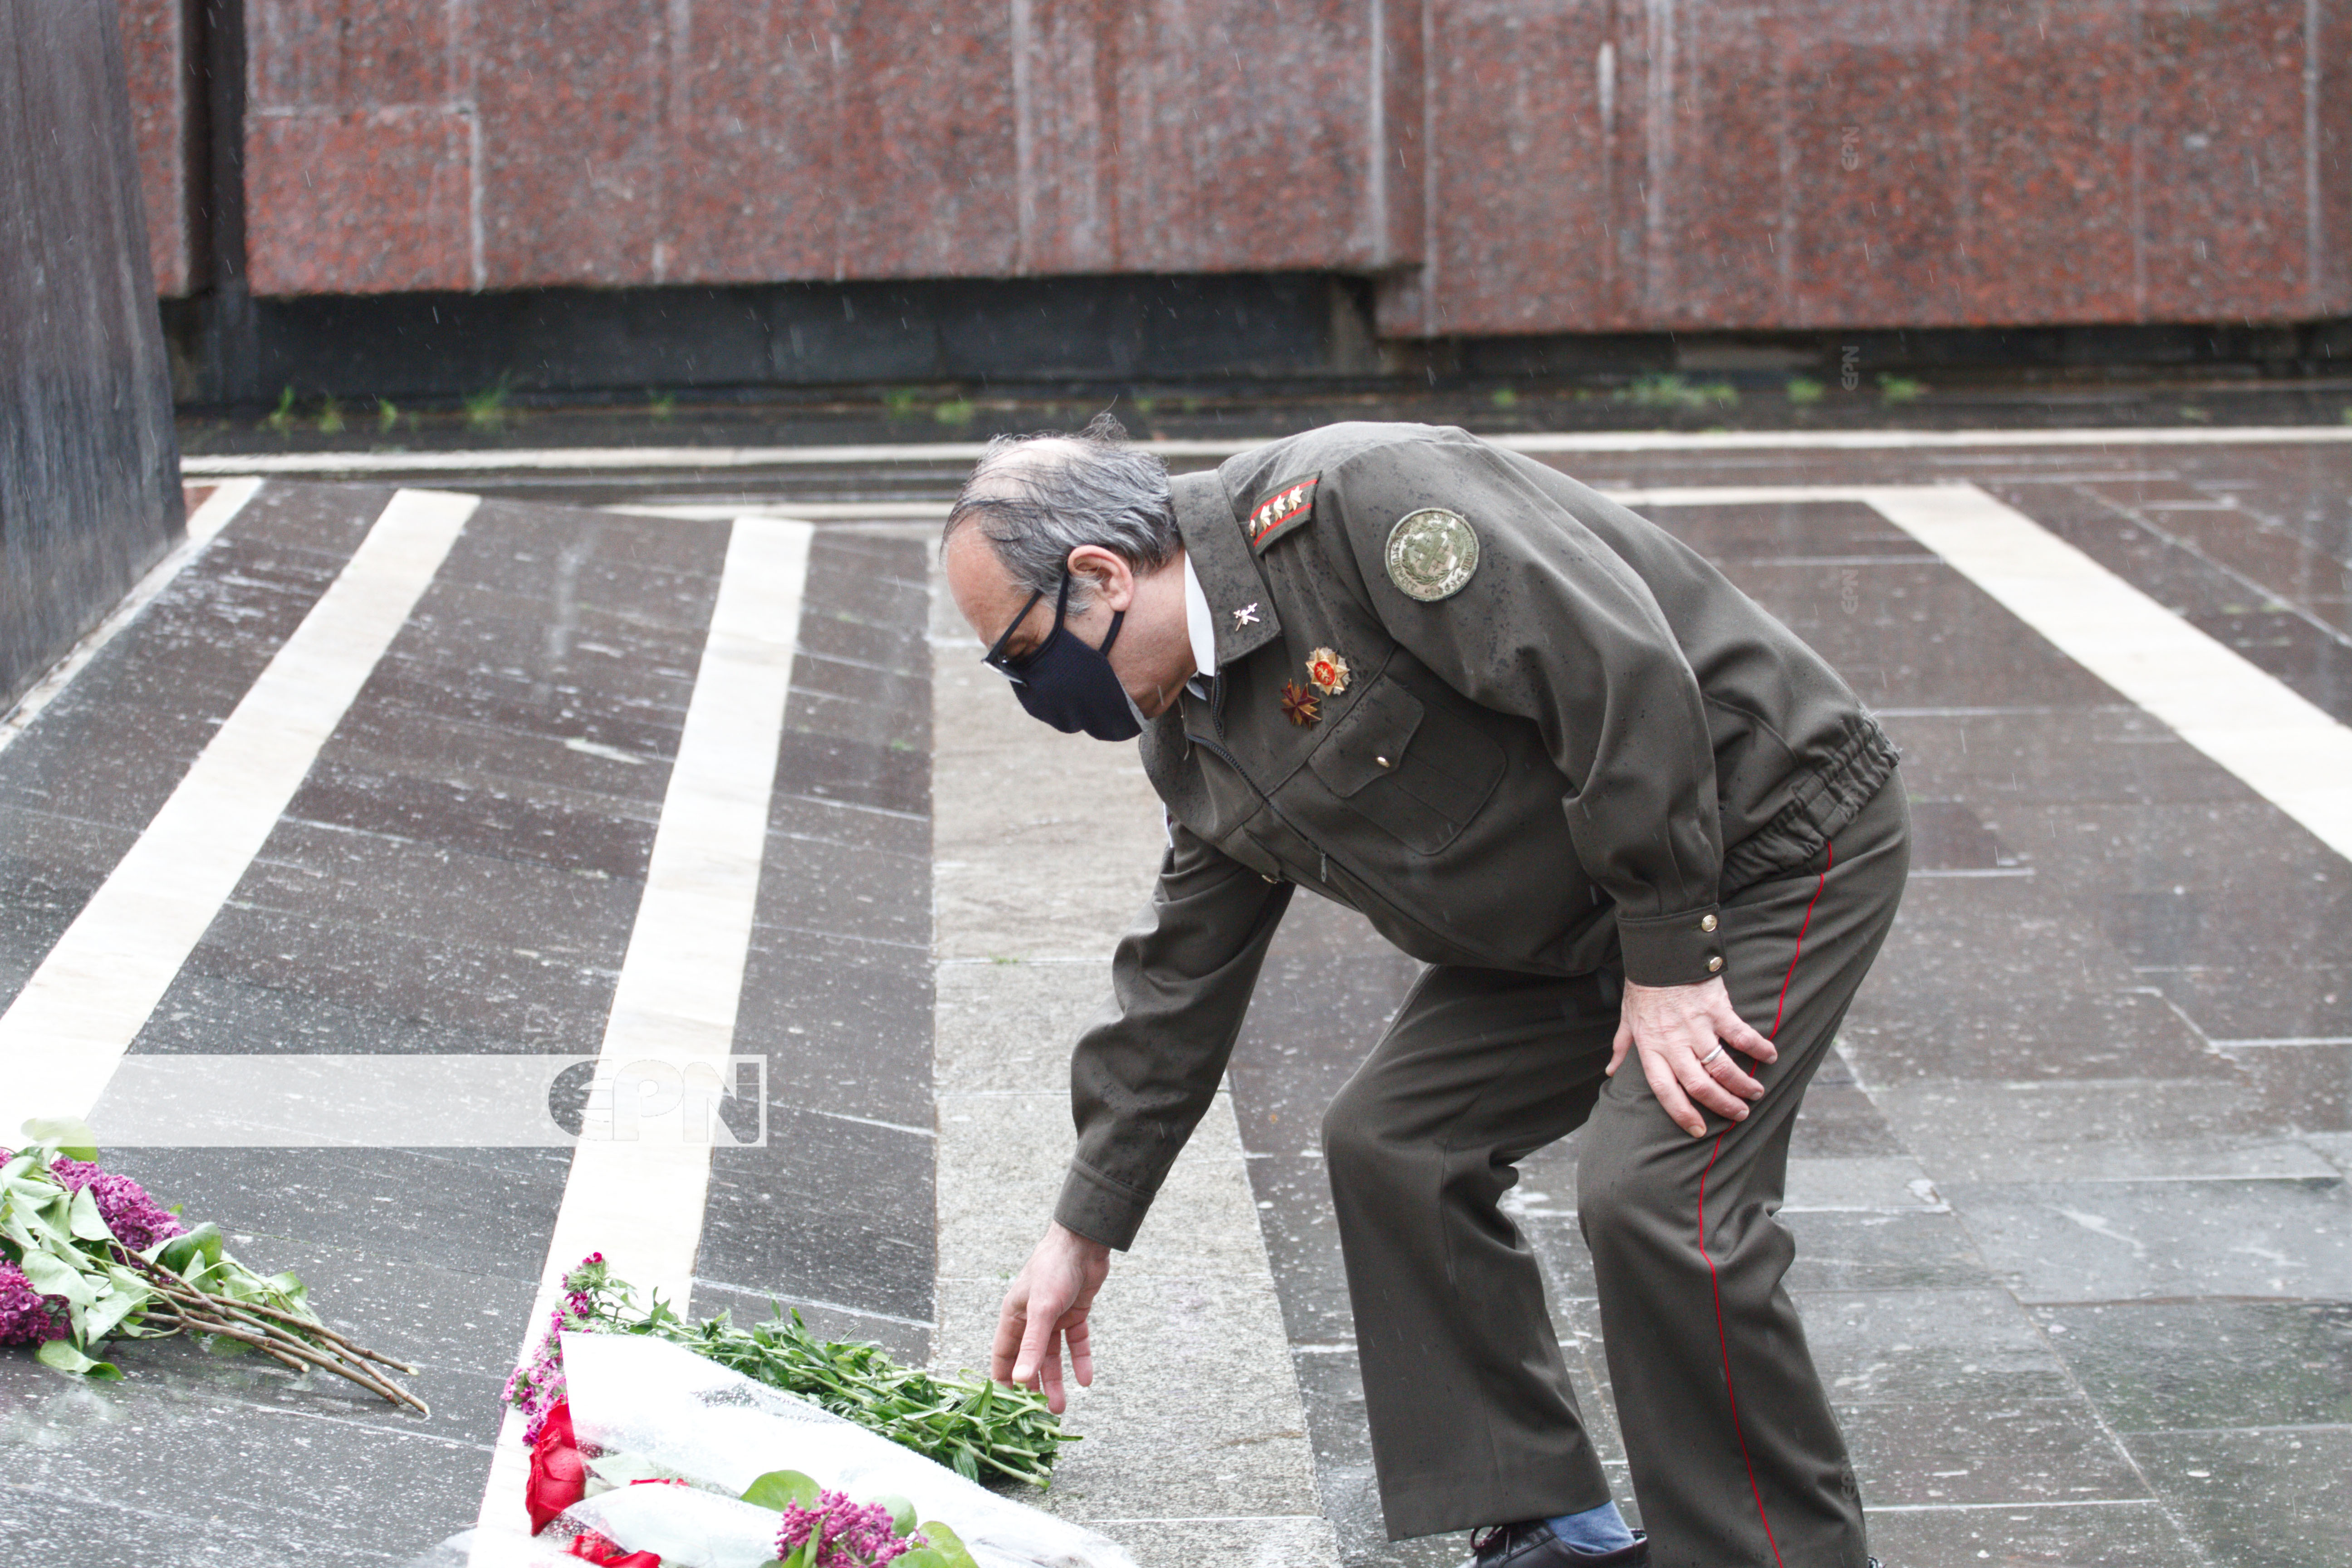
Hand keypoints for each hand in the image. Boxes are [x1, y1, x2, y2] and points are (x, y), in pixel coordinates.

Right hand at [991, 1221, 1111, 1412]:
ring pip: (1053, 1356)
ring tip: (1061, 1406)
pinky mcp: (1075, 1313)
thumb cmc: (1053, 1268)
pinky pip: (1076, 1343)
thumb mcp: (1042, 1310)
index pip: (1003, 1354)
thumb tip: (1021, 1378)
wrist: (1085, 1242)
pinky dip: (1080, 1360)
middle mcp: (1032, 1319)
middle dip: (1034, 1386)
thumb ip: (1033, 1345)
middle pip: (1030, 1359)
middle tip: (1040, 1413)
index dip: (1004, 1379)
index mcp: (1014, 1315)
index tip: (1007, 1406)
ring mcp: (1054, 1317)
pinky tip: (1086, 1380)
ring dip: (1056, 1380)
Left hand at [1606, 976, 1776, 1137]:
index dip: (1682, 1113)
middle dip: (1723, 1105)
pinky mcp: (1717, 1009)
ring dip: (1743, 1085)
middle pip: (1700, 1085)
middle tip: (1739, 1114)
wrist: (1660, 952)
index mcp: (1652, 1048)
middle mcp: (1674, 1042)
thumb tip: (1611, 1071)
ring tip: (1754, 1093)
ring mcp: (1696, 1026)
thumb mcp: (1627, 1019)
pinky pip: (1741, 1035)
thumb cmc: (1643, 988)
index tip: (1698, 1131)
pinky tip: (1770, 1056)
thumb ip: (1622, 1047)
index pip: (1665, 1091)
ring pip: (1723, 1067)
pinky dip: (1758, 1048)